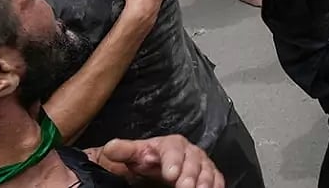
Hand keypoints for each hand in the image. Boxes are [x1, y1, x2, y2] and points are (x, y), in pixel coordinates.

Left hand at [98, 135, 223, 187]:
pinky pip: (217, 178)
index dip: (174, 161)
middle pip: (193, 161)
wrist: (149, 169)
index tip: (170, 174)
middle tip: (185, 187)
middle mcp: (189, 152)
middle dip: (190, 175)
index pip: (174, 150)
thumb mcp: (130, 156)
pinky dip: (216, 184)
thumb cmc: (142, 162)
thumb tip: (112, 147)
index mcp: (170, 145)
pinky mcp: (207, 174)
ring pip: (207, 170)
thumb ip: (123, 151)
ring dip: (205, 181)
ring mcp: (200, 164)